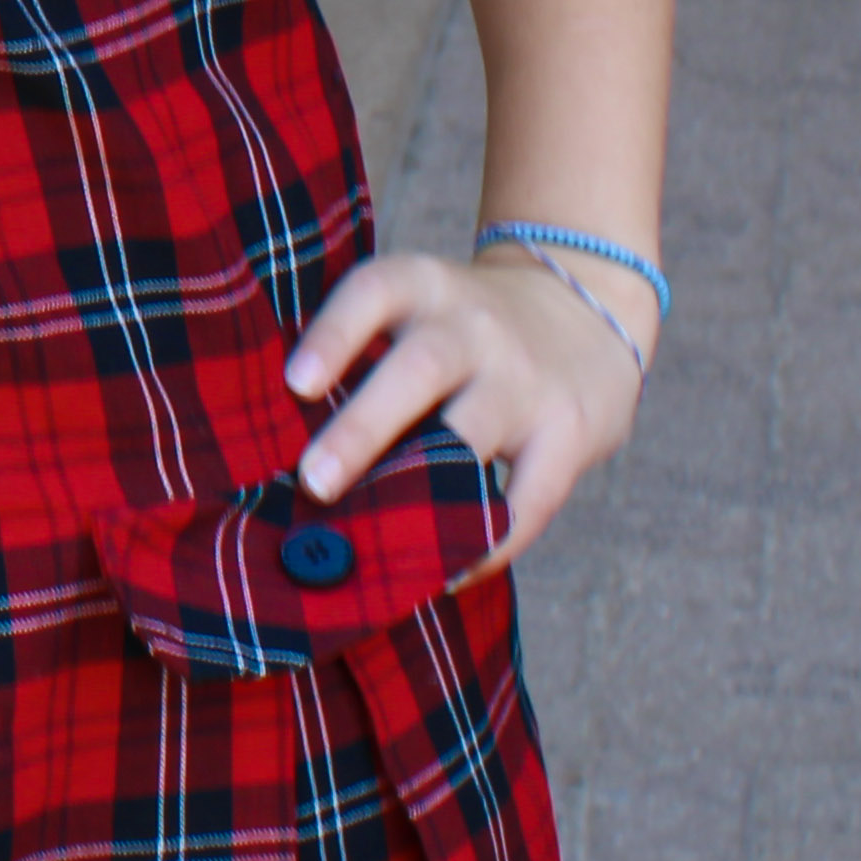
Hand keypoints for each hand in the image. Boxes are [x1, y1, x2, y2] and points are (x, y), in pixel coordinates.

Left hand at [279, 249, 642, 580]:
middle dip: (363, 429)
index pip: (375, 291)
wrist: (588, 308)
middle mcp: (474, 325)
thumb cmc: (465, 326)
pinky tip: (447, 573)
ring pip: (471, 434)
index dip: (333, 335)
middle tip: (312, 482)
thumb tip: (272, 437)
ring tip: (369, 540)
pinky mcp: (569, 431)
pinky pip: (531, 497)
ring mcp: (525, 379)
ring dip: (420, 489)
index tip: (295, 384)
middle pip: (420, 369)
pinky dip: (488, 541)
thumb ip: (363, 350)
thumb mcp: (421, 306)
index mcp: (424, 287)